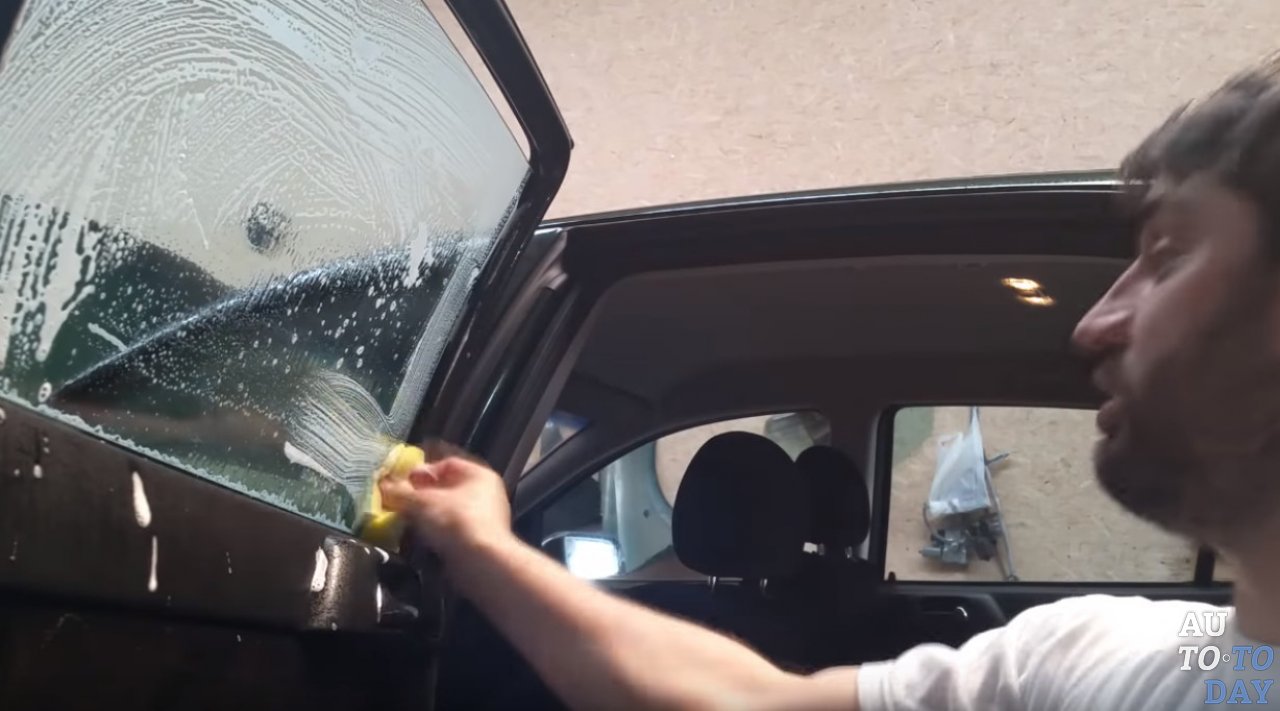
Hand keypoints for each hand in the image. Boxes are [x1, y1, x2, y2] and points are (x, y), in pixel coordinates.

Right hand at [378, 452, 512, 562]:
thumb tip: (384, 485)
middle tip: (399, 501)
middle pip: (447, 488)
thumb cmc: (454, 521)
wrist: (481, 563)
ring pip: (449, 511)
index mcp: (478, 474)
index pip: (446, 463)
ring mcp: (485, 518)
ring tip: (405, 521)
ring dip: (427, 516)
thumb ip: (400, 491)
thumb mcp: (420, 502)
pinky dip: (436, 533)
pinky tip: (420, 539)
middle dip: (421, 495)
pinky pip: (453, 531)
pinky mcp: (479, 541)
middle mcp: (486, 493)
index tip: (400, 481)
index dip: (421, 470)